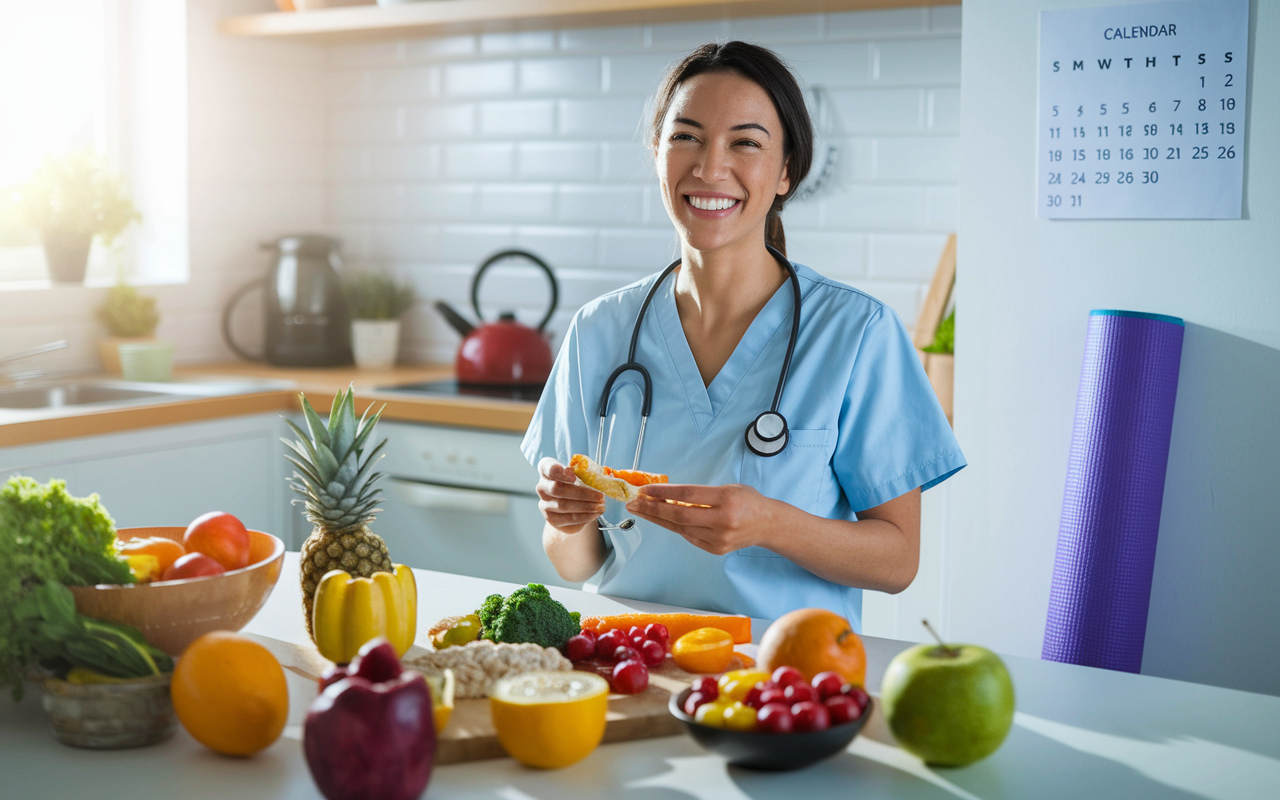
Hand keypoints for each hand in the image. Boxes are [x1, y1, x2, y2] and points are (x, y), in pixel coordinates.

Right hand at [536, 457, 604, 533]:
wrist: (569, 509)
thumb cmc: (575, 486)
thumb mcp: (580, 476)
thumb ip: (585, 475)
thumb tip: (601, 481)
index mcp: (547, 470)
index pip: (547, 467)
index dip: (558, 471)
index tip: (572, 476)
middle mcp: (542, 486)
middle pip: (557, 488)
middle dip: (582, 493)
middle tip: (600, 496)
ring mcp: (544, 504)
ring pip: (563, 505)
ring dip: (586, 506)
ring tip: (601, 506)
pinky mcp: (551, 519)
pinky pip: (568, 518)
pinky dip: (584, 516)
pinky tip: (595, 513)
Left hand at [625, 483, 780, 555]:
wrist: (767, 525)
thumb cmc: (747, 501)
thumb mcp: (727, 488)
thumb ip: (701, 493)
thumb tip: (667, 495)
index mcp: (726, 499)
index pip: (687, 494)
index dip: (663, 492)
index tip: (644, 490)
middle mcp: (722, 520)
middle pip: (679, 514)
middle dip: (652, 508)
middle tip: (633, 503)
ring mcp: (718, 538)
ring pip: (680, 528)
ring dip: (657, 519)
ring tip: (640, 510)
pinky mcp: (715, 549)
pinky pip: (688, 536)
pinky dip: (673, 527)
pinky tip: (660, 519)